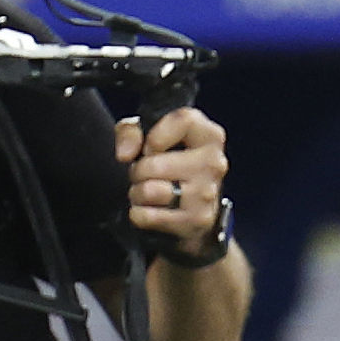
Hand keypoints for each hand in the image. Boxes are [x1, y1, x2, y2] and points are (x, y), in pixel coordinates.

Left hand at [118, 103, 229, 255]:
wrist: (193, 210)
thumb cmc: (170, 164)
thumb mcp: (151, 137)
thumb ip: (131, 132)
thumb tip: (124, 154)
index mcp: (210, 136)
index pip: (183, 120)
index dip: (155, 136)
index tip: (149, 148)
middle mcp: (214, 163)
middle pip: (154, 164)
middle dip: (138, 170)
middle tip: (145, 175)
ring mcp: (207, 194)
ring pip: (149, 191)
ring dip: (137, 193)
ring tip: (146, 192)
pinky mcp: (197, 220)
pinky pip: (147, 216)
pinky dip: (139, 214)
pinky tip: (150, 210)